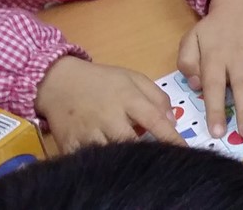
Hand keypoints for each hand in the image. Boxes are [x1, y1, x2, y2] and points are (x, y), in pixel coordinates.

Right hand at [35, 57, 183, 150]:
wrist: (59, 82)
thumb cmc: (102, 80)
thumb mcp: (133, 78)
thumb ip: (156, 96)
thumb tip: (172, 121)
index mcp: (127, 98)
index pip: (154, 120)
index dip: (170, 137)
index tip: (183, 151)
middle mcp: (109, 116)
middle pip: (131, 141)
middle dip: (144, 151)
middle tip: (154, 157)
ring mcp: (88, 131)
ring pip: (110, 153)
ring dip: (122, 158)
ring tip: (131, 159)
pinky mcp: (70, 143)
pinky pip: (88, 159)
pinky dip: (98, 163)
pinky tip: (106, 161)